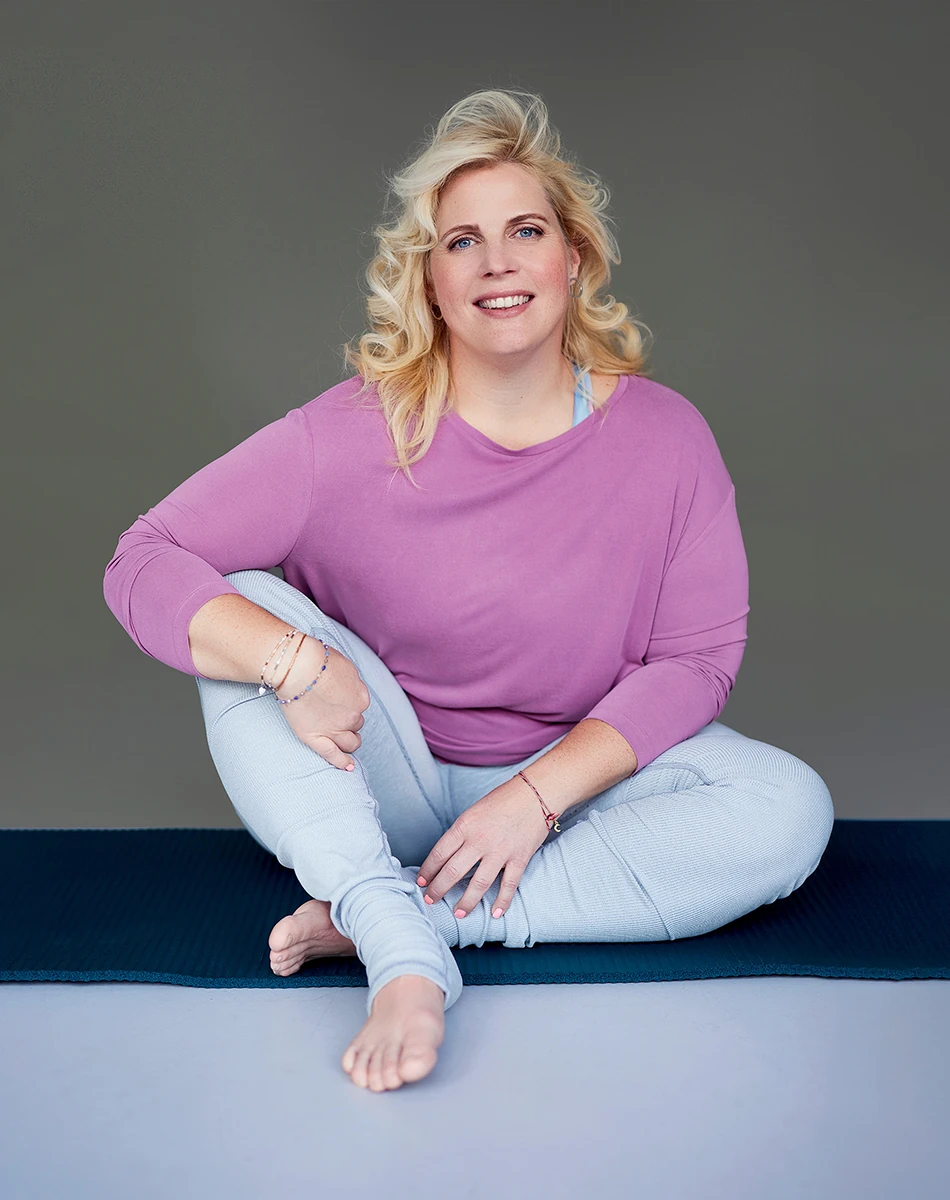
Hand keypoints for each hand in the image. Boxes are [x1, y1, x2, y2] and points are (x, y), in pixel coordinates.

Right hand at [275, 637, 370, 770]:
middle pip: (356, 724)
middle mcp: (353, 715)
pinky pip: (334, 755)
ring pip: (350, 741)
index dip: (350, 704)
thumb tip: (347, 685)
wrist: (298, 668)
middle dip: (349, 721)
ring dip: (349, 741)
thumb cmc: (317, 660)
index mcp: (361, 697)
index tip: (340, 701)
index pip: (360, 706)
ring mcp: (335, 729)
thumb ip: (350, 680)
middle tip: (336, 715)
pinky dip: (343, 763)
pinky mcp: (317, 738)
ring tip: (343, 739)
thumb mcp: (344, 665)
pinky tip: (348, 767)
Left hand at [416, 777, 551, 919]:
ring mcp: (500, 851)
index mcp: (465, 826)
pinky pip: (508, 885)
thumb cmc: (503, 800)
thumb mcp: (474, 812)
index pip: (439, 854)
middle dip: (438, 890)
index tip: (422, 882)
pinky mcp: (519, 858)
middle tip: (431, 900)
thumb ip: (463, 834)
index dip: (428, 871)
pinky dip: (502, 901)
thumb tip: (449, 857)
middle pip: (453, 872)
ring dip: (466, 902)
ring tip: (458, 913)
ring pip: (478, 884)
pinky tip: (494, 914)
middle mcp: (479, 840)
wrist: (535, 793)